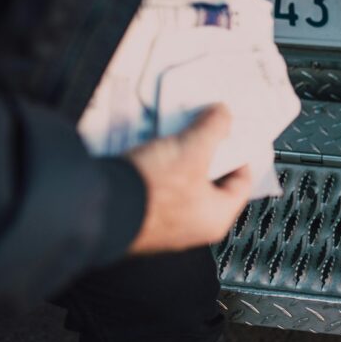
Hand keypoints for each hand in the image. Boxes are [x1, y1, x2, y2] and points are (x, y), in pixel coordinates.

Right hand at [127, 105, 251, 253]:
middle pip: (212, 180)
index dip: (242, 154)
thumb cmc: (152, 190)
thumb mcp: (192, 149)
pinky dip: (159, 167)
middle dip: (208, 153)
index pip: (242, 183)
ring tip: (176, 137)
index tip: (236, 136)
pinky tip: (152, 149)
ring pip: (183, 182)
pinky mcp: (141, 215)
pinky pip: (158, 187)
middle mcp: (193, 227)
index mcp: (216, 218)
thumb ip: (214, 128)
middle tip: (204, 132)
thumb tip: (223, 114)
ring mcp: (165, 224)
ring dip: (181, 157)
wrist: (98, 206)